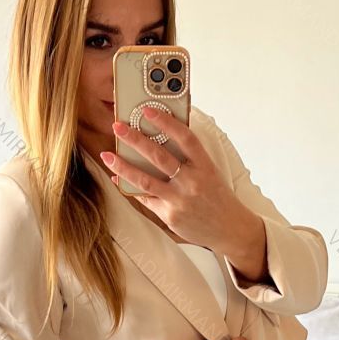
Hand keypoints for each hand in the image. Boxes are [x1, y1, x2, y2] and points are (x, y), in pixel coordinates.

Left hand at [101, 110, 266, 277]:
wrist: (231, 230)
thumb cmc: (218, 198)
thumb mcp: (210, 172)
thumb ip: (190, 158)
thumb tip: (162, 139)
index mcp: (205, 166)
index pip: (184, 138)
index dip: (166, 122)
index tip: (148, 110)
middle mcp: (192, 182)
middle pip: (159, 156)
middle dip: (135, 139)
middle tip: (118, 127)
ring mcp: (180, 200)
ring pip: (145, 180)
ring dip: (123, 166)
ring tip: (108, 155)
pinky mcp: (170, 215)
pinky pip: (146, 199)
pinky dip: (130, 188)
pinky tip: (118, 178)